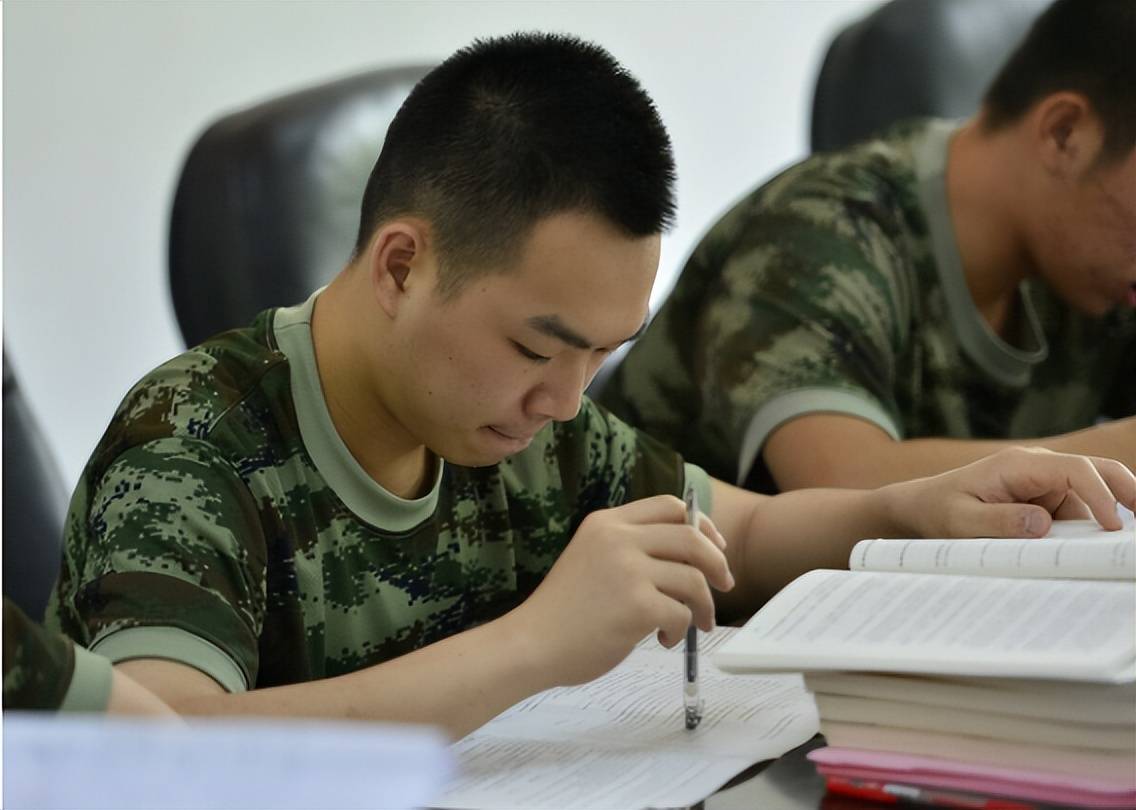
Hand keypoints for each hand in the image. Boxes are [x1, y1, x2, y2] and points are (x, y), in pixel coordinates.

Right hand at [510, 495, 734, 686]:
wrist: (531, 643)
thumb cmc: (563, 611)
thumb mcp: (592, 558)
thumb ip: (630, 549)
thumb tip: (692, 556)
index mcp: (607, 523)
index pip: (669, 506)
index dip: (701, 524)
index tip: (714, 547)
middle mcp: (618, 539)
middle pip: (692, 537)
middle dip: (717, 562)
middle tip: (725, 585)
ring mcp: (628, 570)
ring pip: (693, 579)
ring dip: (704, 605)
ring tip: (694, 625)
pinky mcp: (637, 604)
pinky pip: (682, 613)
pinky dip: (680, 630)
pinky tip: (661, 639)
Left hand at [886, 447, 1135, 538]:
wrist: (922, 508)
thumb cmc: (938, 510)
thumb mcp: (961, 521)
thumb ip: (999, 522)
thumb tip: (1042, 524)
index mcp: (1019, 465)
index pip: (1075, 470)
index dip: (1100, 494)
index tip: (1112, 525)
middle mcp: (1039, 469)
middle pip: (1098, 471)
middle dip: (1127, 491)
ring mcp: (1046, 485)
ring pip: (1094, 495)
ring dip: (1111, 516)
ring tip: (1121, 547)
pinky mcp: (1047, 502)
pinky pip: (1079, 513)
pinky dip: (1093, 529)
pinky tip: (1101, 548)